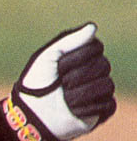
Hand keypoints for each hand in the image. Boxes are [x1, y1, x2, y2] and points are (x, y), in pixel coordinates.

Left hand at [13, 23, 115, 140]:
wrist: (31, 113)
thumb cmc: (37, 83)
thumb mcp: (49, 56)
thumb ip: (70, 40)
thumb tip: (93, 27)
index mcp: (84, 54)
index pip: (96, 47)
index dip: (76, 58)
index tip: (58, 67)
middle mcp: (95, 70)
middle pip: (103, 65)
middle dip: (77, 76)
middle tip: (61, 85)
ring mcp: (99, 90)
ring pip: (106, 85)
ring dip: (80, 94)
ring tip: (65, 100)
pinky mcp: (101, 110)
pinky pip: (108, 105)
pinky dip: (87, 108)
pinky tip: (73, 111)